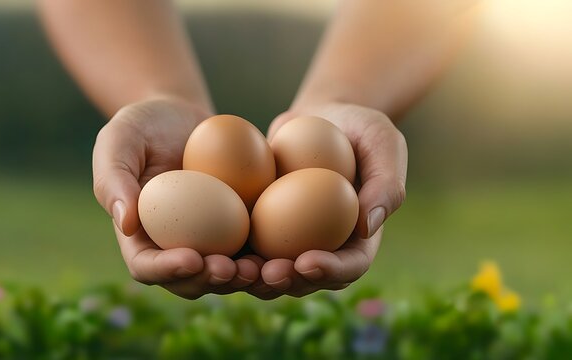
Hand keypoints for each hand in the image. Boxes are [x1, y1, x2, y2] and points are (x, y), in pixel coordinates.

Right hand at [92, 97, 261, 298]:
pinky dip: (267, 256)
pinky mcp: (238, 230)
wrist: (182, 117)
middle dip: (211, 282)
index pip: (147, 266)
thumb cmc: (143, 125)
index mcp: (140, 237)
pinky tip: (287, 250)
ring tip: (262, 268)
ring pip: (225, 274)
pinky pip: (253, 248)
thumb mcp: (119, 140)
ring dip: (243, 279)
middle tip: (232, 269)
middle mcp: (173, 247)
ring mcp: (209, 242)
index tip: (192, 258)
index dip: (168, 270)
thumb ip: (113, 178)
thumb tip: (124, 222)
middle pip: (189, 281)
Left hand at [248, 102, 406, 298]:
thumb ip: (385, 182)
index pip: (350, 265)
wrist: (319, 116)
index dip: (330, 271)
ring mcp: (291, 239)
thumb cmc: (359, 126)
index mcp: (358, 237)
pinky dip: (230, 250)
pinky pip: (245, 243)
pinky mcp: (262, 226)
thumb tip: (368, 226)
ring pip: (271, 270)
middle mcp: (325, 245)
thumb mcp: (383, 142)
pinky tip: (210, 247)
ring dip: (252, 277)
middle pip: (307, 279)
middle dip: (286, 282)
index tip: (307, 261)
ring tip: (233, 268)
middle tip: (266, 273)